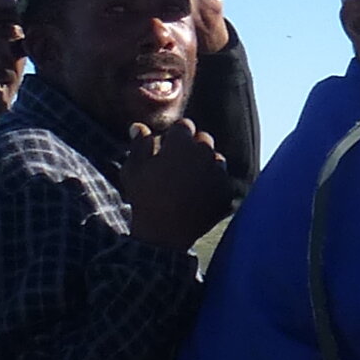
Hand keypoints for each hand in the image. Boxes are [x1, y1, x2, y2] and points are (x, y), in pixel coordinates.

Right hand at [119, 117, 237, 246]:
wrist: (164, 233)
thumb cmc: (145, 198)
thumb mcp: (133, 170)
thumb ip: (139, 145)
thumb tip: (139, 126)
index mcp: (181, 142)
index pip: (184, 126)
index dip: (175, 137)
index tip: (167, 150)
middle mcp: (204, 152)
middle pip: (203, 139)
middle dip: (193, 148)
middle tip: (178, 166)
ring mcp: (217, 172)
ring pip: (215, 158)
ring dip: (206, 164)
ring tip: (189, 181)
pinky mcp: (226, 191)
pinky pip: (223, 180)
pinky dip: (214, 184)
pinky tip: (199, 195)